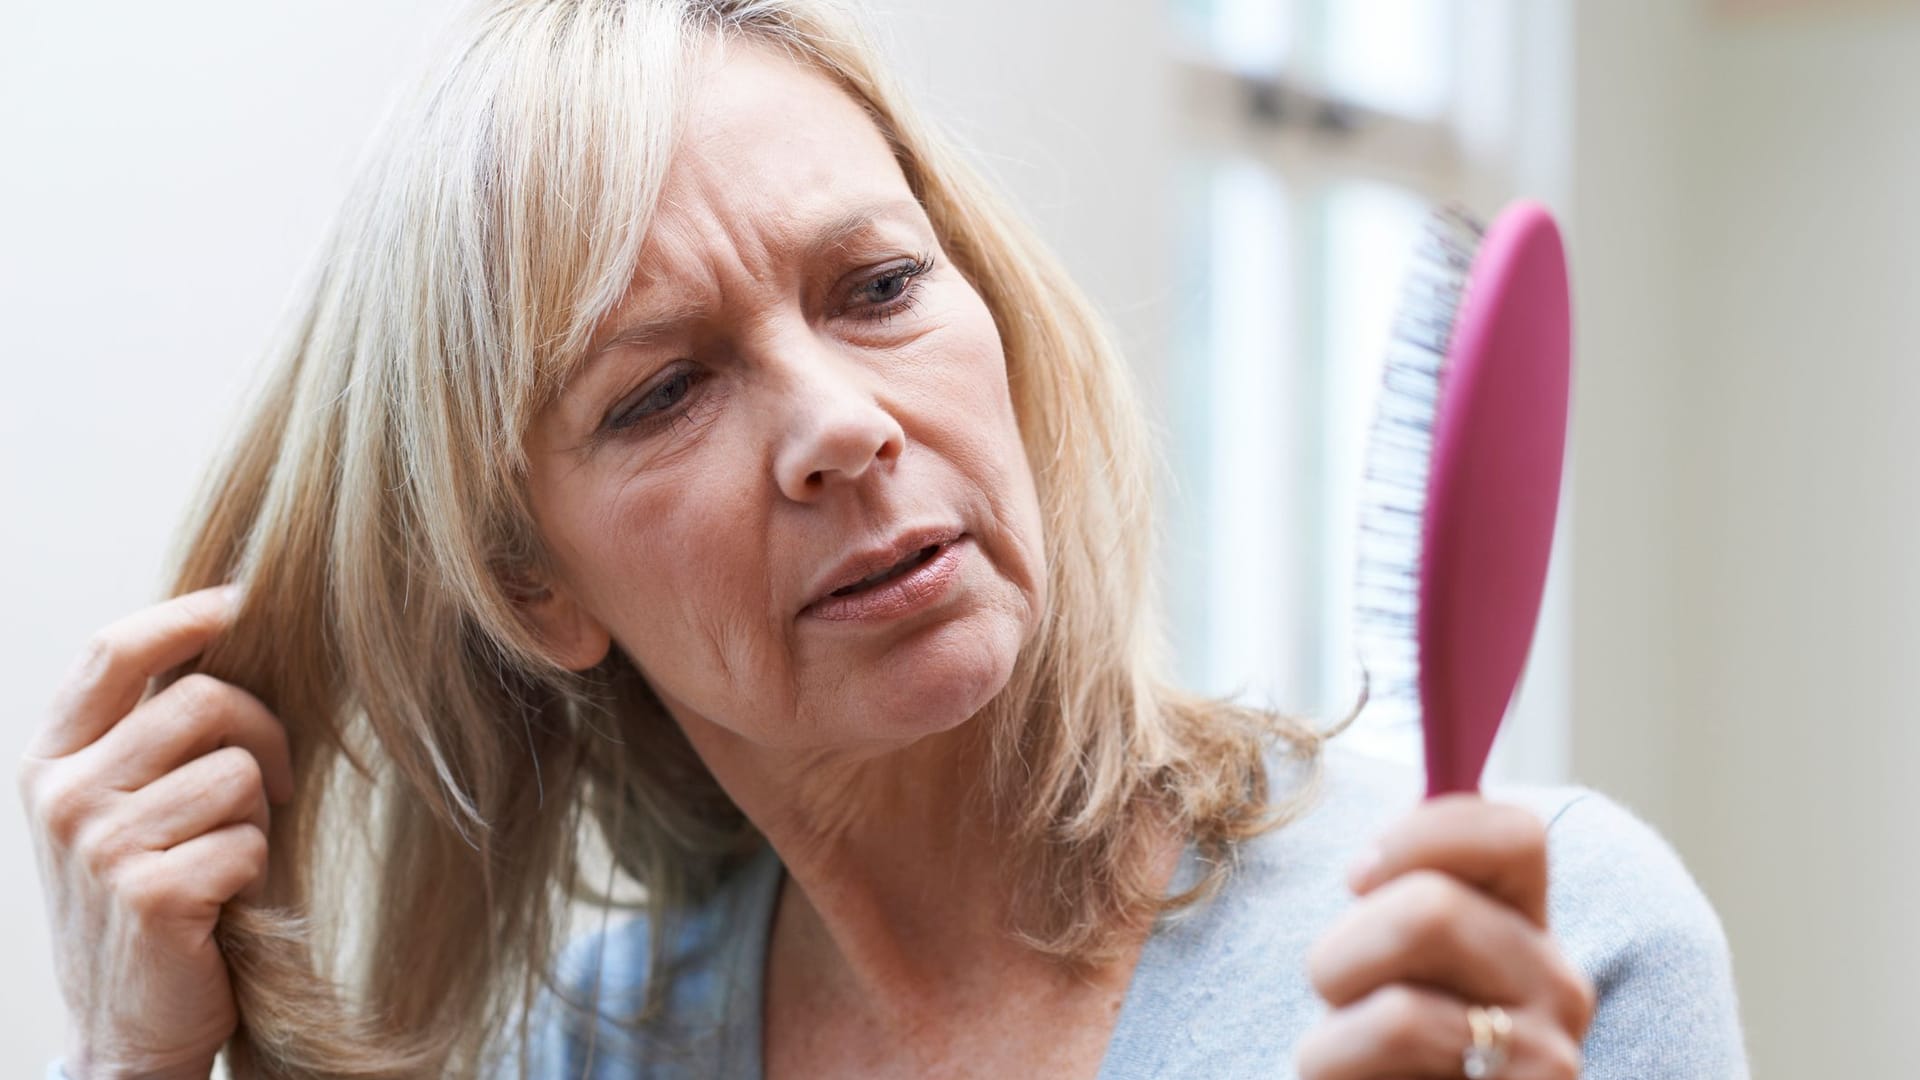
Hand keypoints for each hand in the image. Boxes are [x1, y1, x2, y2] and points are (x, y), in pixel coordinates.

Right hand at [16, 586, 292, 1079]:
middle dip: (262, 732)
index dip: (185, 616)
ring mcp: (99, 846)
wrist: (127, 1026)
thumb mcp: (123, 806)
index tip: (242, 602)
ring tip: (225, 855)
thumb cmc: (149, 898)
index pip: (112, 652)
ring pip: (235, 771)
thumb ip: (150, 733)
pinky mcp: (148, 895)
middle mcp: (63, 796)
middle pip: (201, 700)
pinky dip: (255, 868)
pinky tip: (223, 900)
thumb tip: (228, 629)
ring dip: (256, 814)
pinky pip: (247, 840)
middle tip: (270, 783)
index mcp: (51, 760)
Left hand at [1297, 794, 1595, 1078]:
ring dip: (1330, 1044)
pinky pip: (1391, 1055)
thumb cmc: (1380, 1054)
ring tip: (1345, 1066)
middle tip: (1339, 1004)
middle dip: (1342, 955)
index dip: (1421, 835)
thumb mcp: (1387, 962)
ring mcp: (1546, 1065)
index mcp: (1528, 928)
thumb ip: (1400, 889)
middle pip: (1431, 911)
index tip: (1358, 875)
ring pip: (1399, 1016)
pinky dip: (1335, 1076)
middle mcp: (1560, 991)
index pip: (1513, 831)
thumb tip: (1373, 837)